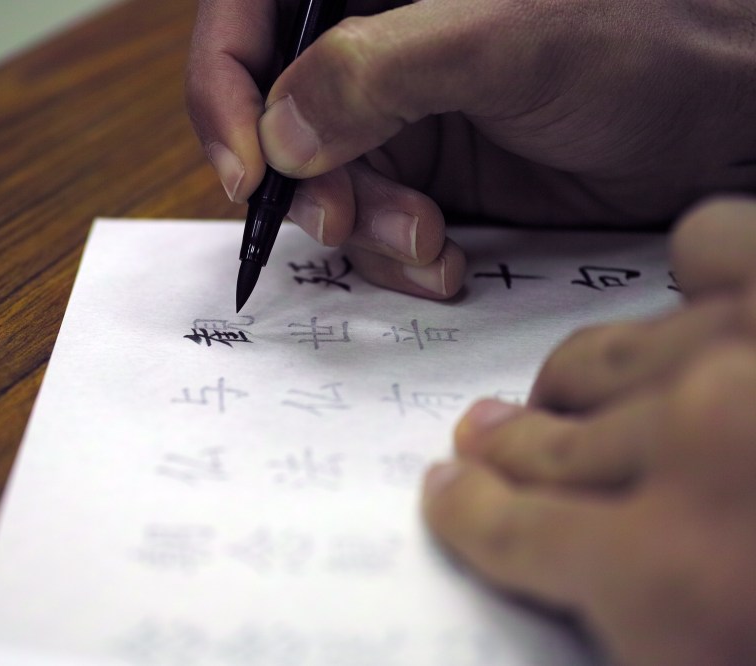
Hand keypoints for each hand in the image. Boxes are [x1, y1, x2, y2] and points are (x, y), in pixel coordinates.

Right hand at [185, 0, 755, 298]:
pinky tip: (445, 259)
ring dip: (360, 231)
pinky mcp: (433, 175)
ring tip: (427, 242)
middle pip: (274, 119)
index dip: (223, 92)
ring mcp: (399, 115)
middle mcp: (373, 45)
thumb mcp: (506, 39)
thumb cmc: (648, 35)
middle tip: (350, 223)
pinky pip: (373, 226)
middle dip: (306, 184)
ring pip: (321, 185)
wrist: (725, 112)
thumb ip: (380, 72)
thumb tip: (279, 134)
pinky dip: (395, 255)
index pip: (249, 19)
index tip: (247, 173)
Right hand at [423, 196, 755, 665]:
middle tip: (492, 440)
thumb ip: (621, 608)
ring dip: (586, 384)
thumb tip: (571, 598)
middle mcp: (700, 442)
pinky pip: (708, 249)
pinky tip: (699, 302)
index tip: (450, 495)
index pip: (506, 531)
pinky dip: (695, 275)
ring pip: (605, 356)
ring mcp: (749, 352)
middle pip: (544, 442)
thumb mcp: (699, 647)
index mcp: (674, 576)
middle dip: (512, 450)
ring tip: (579, 395)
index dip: (469, 516)